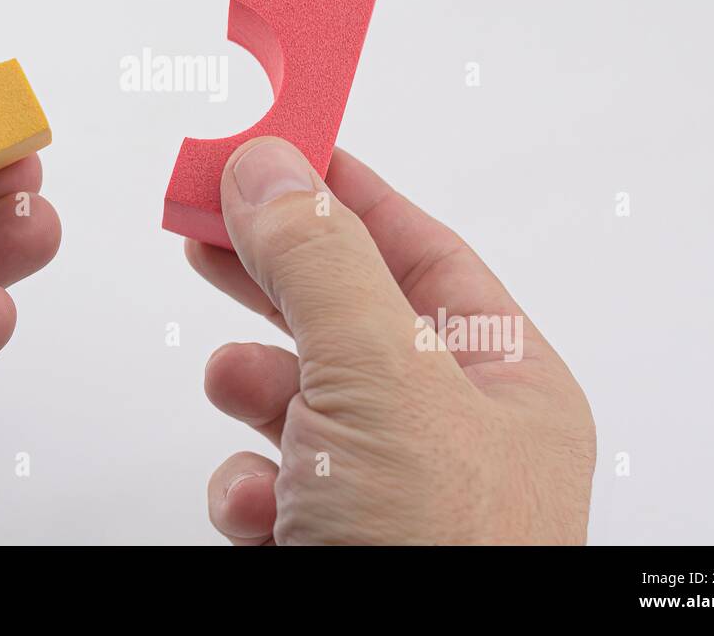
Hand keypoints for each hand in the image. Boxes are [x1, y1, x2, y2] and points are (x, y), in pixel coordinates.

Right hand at [187, 137, 593, 544]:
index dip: (346, 195)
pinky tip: (259, 504)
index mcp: (505, 383)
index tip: (277, 151)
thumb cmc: (445, 562)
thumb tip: (271, 170)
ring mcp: (389, 496)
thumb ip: (323, 266)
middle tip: (208, 223)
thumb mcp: (385, 383)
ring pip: (298, 403)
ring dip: (253, 387)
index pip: (422, 253)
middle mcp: (451, 436)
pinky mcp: (331, 541)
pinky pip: (271, 482)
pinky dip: (248, 485)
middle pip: (345, 316)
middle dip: (274, 274)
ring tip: (234, 382)